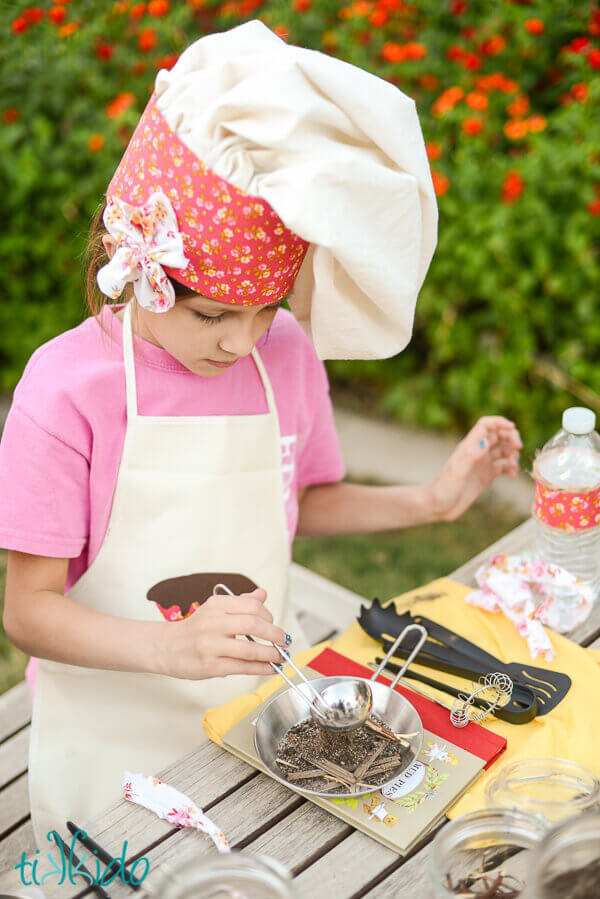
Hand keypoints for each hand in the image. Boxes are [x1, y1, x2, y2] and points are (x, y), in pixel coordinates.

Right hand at [156, 588, 288, 679]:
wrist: (165, 647)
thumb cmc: (194, 629)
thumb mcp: (215, 610)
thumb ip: (240, 602)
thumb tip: (263, 594)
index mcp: (216, 606)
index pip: (252, 606)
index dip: (269, 615)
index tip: (273, 623)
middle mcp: (213, 623)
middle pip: (254, 625)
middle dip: (275, 634)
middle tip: (285, 640)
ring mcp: (211, 646)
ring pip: (250, 649)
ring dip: (272, 654)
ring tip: (281, 656)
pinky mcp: (211, 667)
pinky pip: (242, 667)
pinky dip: (261, 668)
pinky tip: (271, 668)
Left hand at [425, 416, 522, 522]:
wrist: (437, 507)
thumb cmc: (443, 489)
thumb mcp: (457, 472)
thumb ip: (471, 456)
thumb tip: (485, 441)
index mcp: (469, 446)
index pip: (486, 425)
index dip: (499, 422)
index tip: (513, 428)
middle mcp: (477, 452)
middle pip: (498, 435)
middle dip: (510, 437)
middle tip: (518, 447)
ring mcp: (482, 464)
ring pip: (503, 450)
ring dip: (513, 453)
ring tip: (514, 465)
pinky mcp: (486, 476)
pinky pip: (503, 466)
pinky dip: (511, 468)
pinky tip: (513, 475)